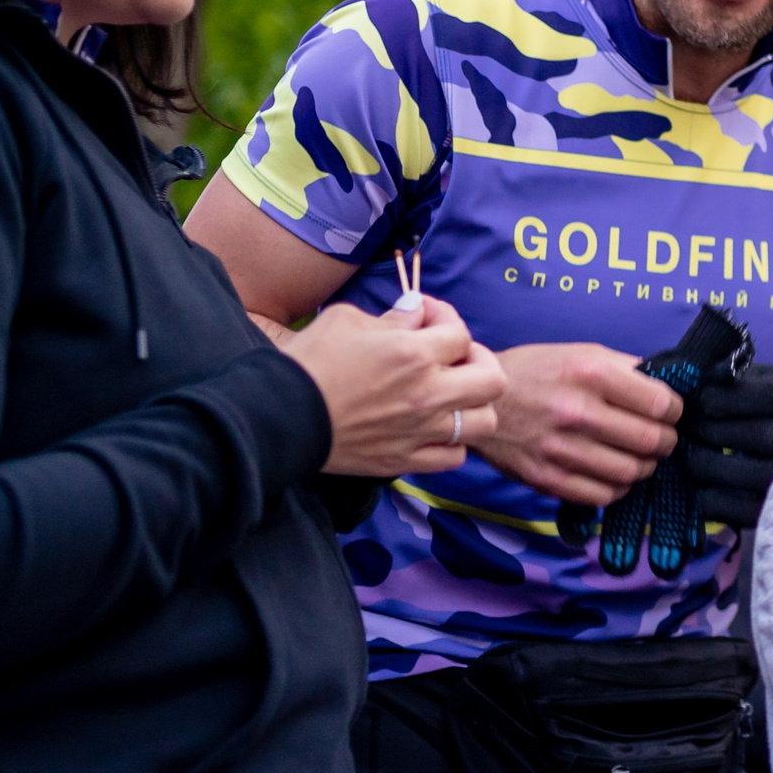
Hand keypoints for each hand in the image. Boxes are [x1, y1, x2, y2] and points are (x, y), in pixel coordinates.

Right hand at [287, 296, 505, 476]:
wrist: (278, 416)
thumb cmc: (309, 361)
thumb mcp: (346, 320)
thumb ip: (392, 316)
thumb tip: (417, 311)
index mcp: (414, 354)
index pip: (460, 332)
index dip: (446, 318)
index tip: (424, 318)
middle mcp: (428, 394)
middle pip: (494, 380)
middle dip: (480, 362)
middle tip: (455, 358)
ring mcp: (421, 431)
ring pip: (484, 422)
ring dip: (474, 406)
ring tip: (452, 396)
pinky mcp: (406, 460)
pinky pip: (455, 457)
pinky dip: (452, 443)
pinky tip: (433, 429)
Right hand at [470, 343, 682, 505]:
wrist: (480, 401)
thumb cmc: (535, 372)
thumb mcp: (581, 353)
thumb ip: (626, 368)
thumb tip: (669, 384)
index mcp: (591, 373)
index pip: (661, 403)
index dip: (675, 411)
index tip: (670, 413)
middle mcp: (577, 410)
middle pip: (651, 440)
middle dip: (666, 441)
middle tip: (661, 438)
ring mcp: (561, 448)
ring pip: (631, 472)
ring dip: (644, 467)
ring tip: (639, 457)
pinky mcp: (547, 478)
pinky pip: (602, 495)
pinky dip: (618, 488)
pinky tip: (614, 474)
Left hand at [684, 364, 772, 526]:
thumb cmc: (756, 403)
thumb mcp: (749, 378)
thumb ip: (719, 374)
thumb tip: (677, 374)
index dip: (731, 399)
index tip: (701, 399)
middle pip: (761, 437)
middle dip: (712, 432)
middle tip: (684, 428)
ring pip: (755, 475)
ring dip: (710, 466)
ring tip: (688, 455)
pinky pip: (747, 511)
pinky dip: (714, 501)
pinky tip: (698, 487)